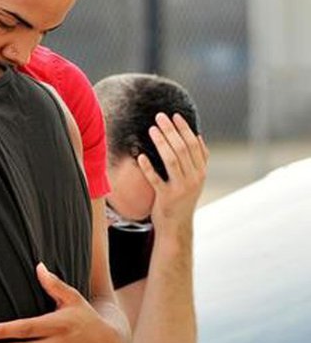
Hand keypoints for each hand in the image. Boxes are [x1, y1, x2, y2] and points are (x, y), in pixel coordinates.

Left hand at [139, 112, 208, 229]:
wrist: (177, 226)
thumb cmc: (182, 199)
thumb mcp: (195, 179)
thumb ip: (198, 160)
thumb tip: (199, 136)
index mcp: (201, 172)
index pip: (194, 145)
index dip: (184, 129)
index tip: (174, 116)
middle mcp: (194, 179)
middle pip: (183, 149)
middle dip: (171, 130)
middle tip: (159, 117)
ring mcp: (181, 188)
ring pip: (172, 160)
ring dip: (161, 143)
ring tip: (152, 129)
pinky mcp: (166, 198)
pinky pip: (156, 179)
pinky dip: (148, 167)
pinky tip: (140, 156)